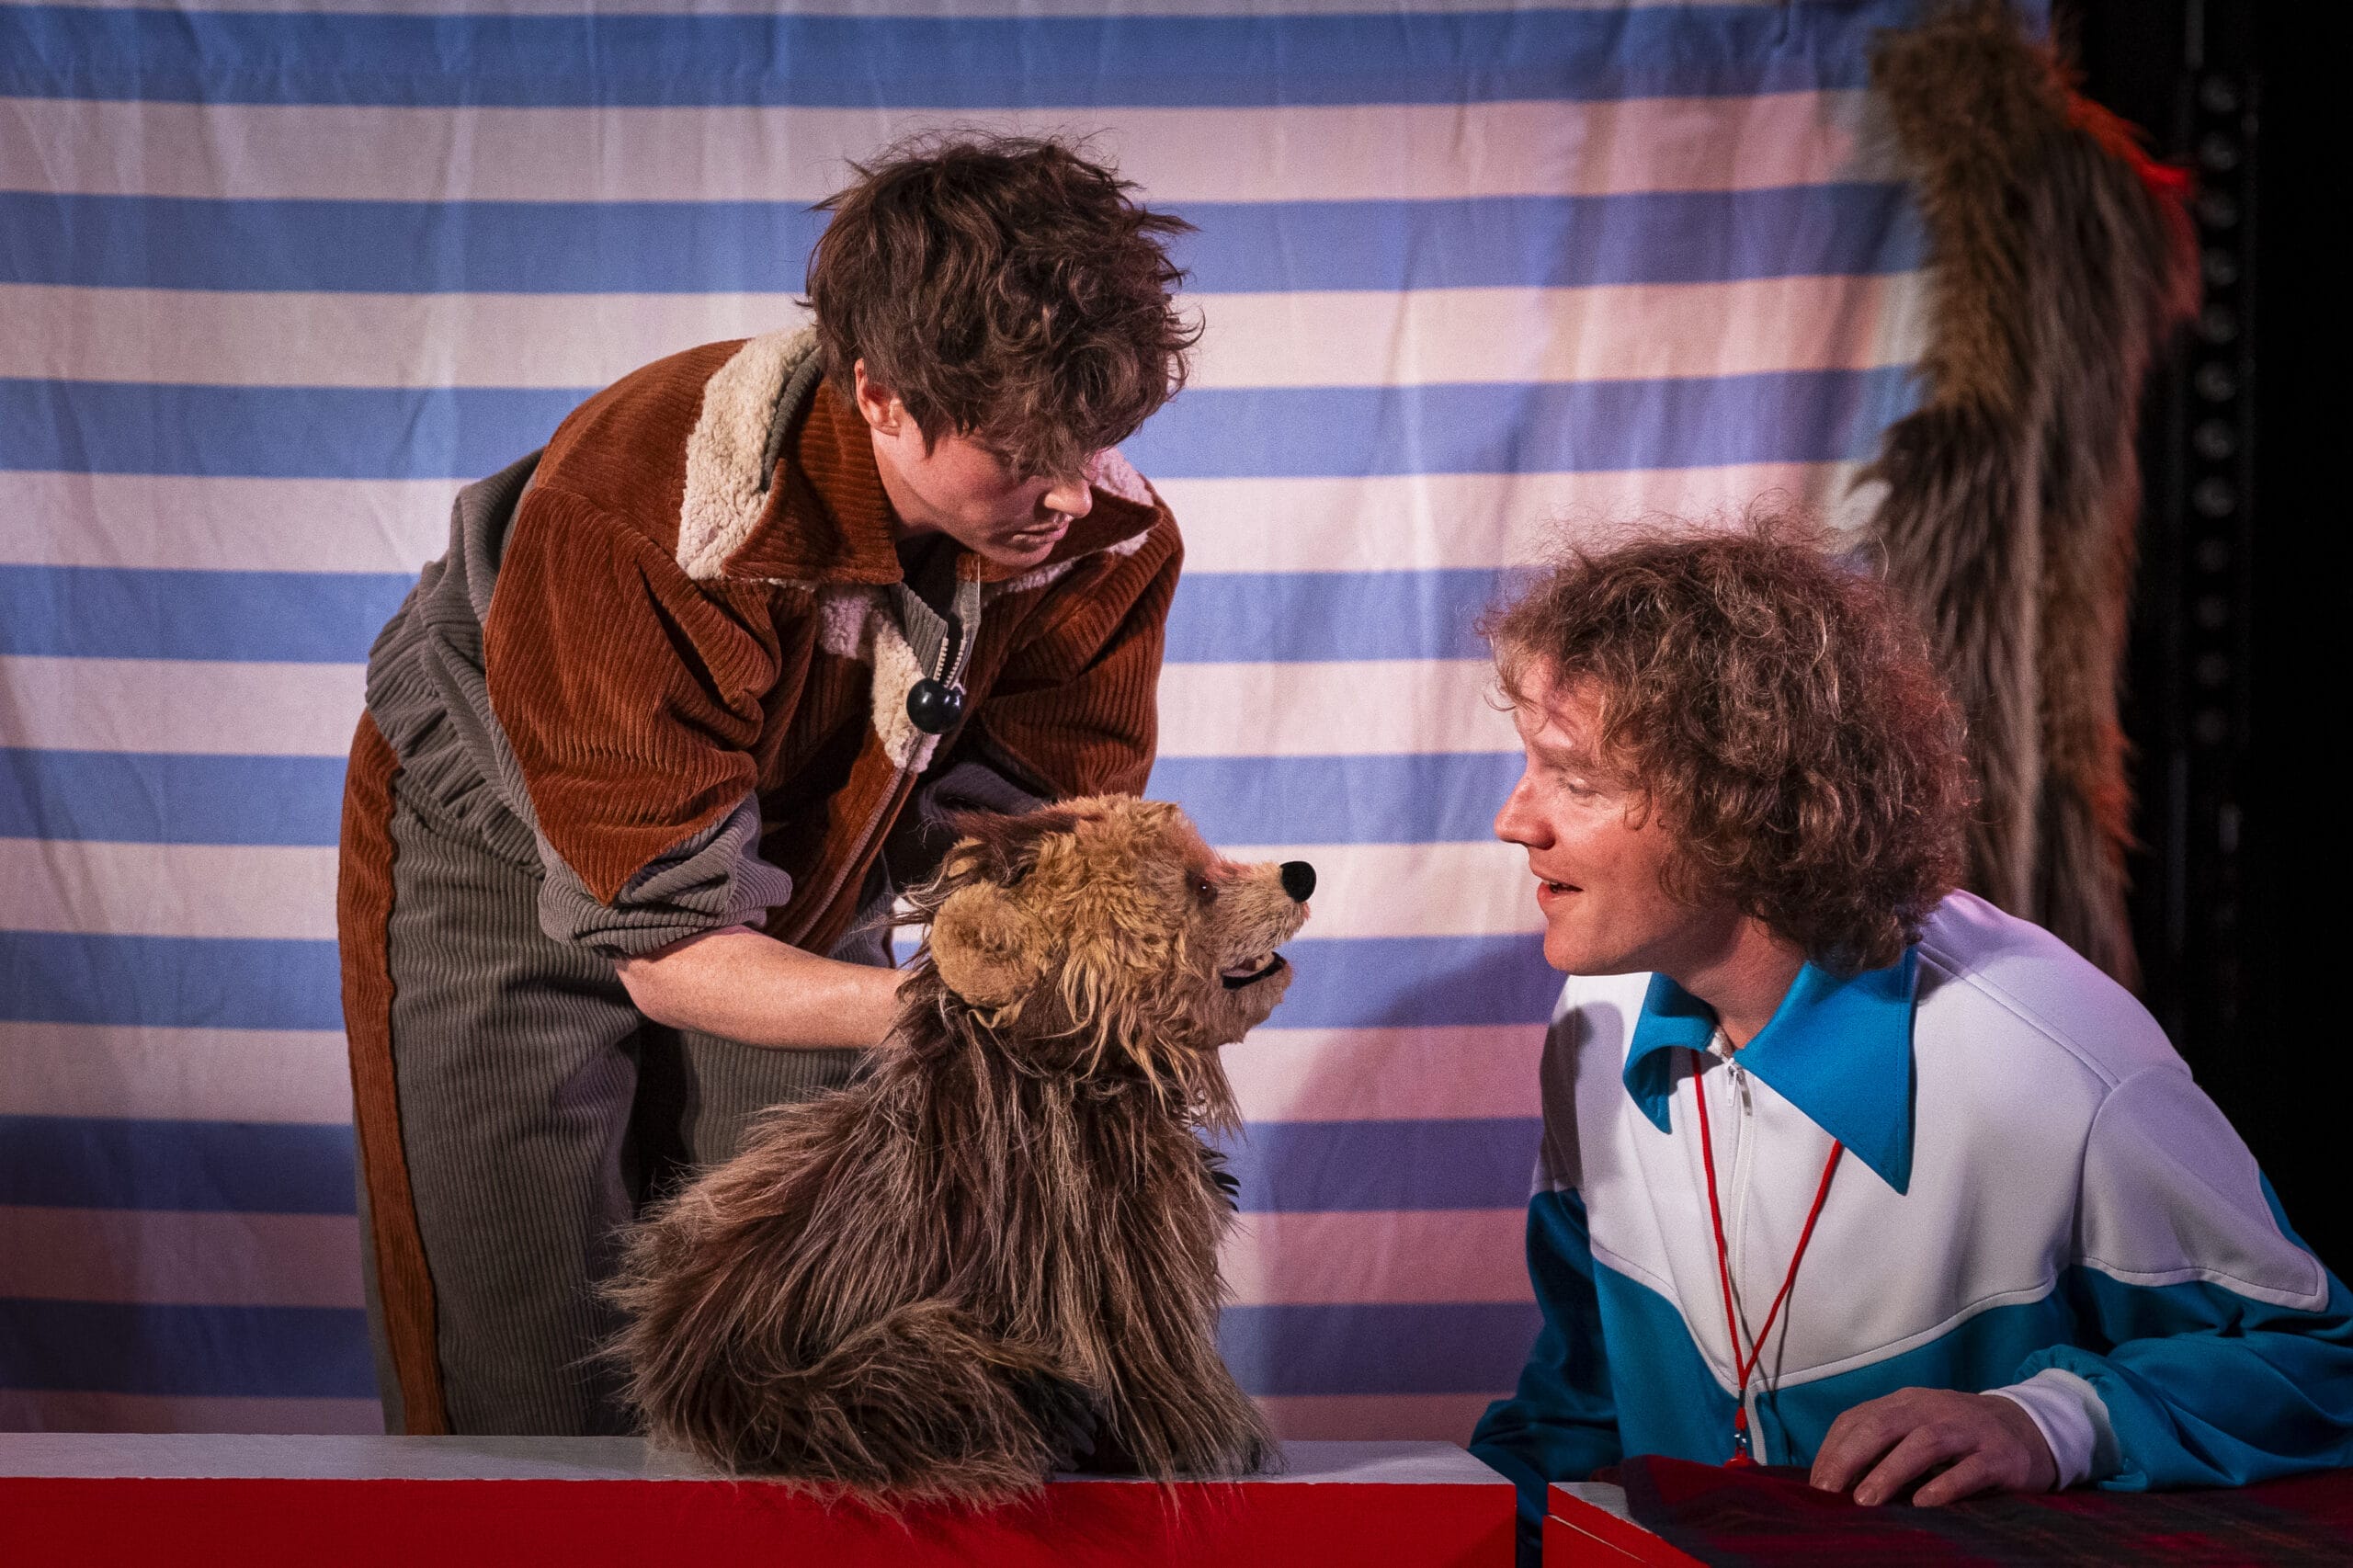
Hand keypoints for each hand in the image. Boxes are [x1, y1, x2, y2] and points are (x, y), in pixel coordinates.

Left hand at [1808, 1387, 2058, 1505]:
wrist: (2028, 1428)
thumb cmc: (1957, 1436)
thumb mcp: (1916, 1429)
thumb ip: (1881, 1445)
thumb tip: (1834, 1478)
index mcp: (1905, 1403)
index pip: (1858, 1419)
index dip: (1833, 1450)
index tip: (1815, 1484)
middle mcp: (1932, 1409)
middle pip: (1882, 1425)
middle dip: (1850, 1458)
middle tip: (1829, 1492)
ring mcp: (1967, 1430)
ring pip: (1923, 1443)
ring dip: (1890, 1472)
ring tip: (1866, 1501)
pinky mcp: (1998, 1456)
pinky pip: (1969, 1470)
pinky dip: (1944, 1485)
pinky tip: (1923, 1503)